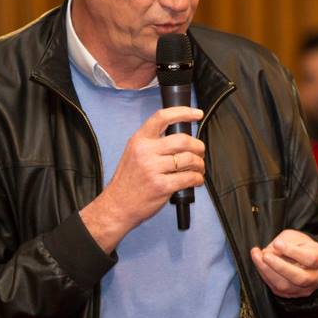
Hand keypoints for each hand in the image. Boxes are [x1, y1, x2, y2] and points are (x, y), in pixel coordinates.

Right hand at [80, 106, 204, 250]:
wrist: (117, 205)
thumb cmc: (128, 181)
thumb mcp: (134, 153)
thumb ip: (152, 142)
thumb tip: (180, 136)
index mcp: (139, 140)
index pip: (162, 117)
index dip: (183, 112)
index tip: (196, 114)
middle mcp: (145, 151)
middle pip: (183, 140)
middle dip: (198, 146)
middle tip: (200, 152)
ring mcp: (153, 169)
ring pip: (189, 159)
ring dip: (200, 164)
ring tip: (198, 168)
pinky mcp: (161, 186)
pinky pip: (189, 178)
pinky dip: (197, 179)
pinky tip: (196, 180)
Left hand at [251, 229, 317, 297]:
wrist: (308, 263)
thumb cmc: (303, 247)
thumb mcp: (298, 238)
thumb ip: (285, 242)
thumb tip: (270, 251)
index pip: (310, 259)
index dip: (292, 251)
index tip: (277, 243)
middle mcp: (316, 278)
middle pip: (299, 277)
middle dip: (279, 266)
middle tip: (265, 255)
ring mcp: (305, 289)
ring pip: (286, 286)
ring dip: (268, 271)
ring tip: (257, 256)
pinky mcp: (292, 294)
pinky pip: (277, 289)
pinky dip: (265, 275)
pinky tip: (259, 264)